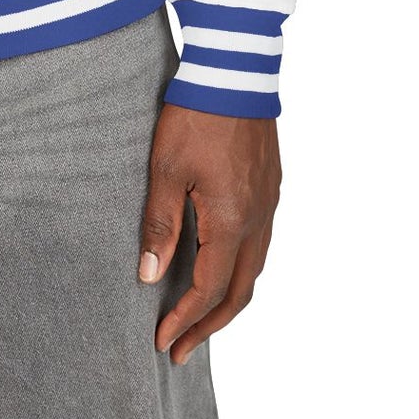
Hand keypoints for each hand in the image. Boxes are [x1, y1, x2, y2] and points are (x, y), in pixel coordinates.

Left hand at [137, 104, 280, 364]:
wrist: (234, 70)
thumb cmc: (196, 115)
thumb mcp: (165, 169)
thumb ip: (160, 224)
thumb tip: (149, 275)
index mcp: (232, 221)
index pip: (209, 288)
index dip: (186, 319)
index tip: (163, 341)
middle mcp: (258, 220)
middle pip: (239, 292)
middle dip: (209, 324)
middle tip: (181, 348)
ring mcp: (268, 204)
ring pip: (254, 269)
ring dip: (227, 299)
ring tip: (200, 317)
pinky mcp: (269, 187)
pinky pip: (260, 244)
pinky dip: (240, 269)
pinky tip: (221, 265)